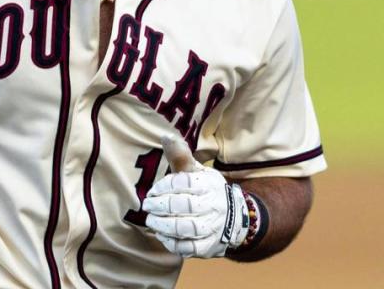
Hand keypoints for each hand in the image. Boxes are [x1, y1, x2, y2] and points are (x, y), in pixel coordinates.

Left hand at [142, 134, 248, 257]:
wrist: (236, 218)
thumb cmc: (207, 190)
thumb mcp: (197, 171)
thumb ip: (180, 156)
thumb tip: (165, 135)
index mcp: (208, 184)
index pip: (184, 183)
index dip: (164, 187)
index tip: (152, 191)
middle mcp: (212, 205)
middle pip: (184, 206)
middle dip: (161, 206)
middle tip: (147, 206)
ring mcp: (212, 227)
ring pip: (186, 228)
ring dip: (164, 225)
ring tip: (151, 221)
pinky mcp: (208, 246)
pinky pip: (189, 248)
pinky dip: (172, 243)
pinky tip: (162, 235)